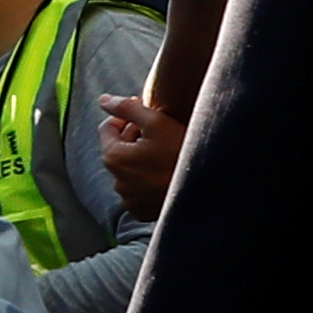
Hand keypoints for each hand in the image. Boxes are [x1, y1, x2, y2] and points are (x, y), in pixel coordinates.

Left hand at [97, 88, 181, 216]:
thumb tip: (103, 100)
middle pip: (118, 149)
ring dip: (142, 159)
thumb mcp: (157, 122)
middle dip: (134, 137)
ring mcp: (130, 200)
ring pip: (130, 170)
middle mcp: (117, 182)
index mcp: (114, 158)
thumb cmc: (183, 152)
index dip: (125, 118)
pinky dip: (148, 180)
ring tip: (166, 154)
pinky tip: (167, 173)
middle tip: (160, 133)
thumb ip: (127, 108)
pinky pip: (139, 190)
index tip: (145, 116)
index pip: (108, 128)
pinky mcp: (143, 212)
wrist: (209, 188)